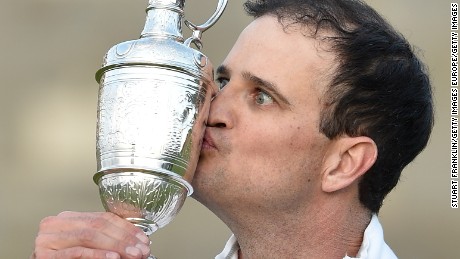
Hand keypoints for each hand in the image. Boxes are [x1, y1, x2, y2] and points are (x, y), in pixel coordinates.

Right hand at [31, 211, 150, 258]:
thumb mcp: (89, 245)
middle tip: (141, 249)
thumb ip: (106, 239)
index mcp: (68, 218)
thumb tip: (136, 242)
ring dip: (116, 246)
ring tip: (132, 254)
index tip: (143, 239)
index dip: (126, 228)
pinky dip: (98, 255)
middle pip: (98, 225)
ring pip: (90, 236)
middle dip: (124, 238)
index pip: (104, 218)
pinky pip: (77, 252)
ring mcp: (48, 239)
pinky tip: (113, 257)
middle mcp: (56, 224)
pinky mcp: (45, 255)